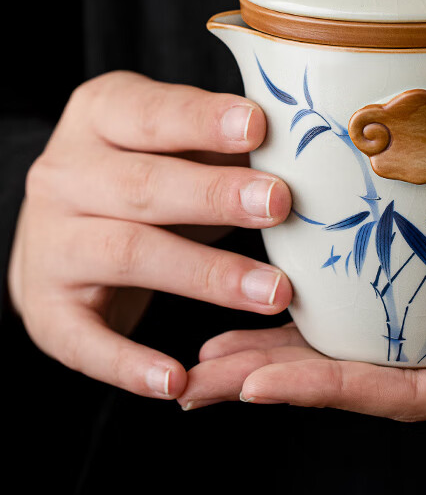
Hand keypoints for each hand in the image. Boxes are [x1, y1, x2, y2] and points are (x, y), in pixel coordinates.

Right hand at [8, 71, 293, 399]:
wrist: (58, 234)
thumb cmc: (145, 175)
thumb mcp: (175, 143)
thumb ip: (224, 140)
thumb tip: (308, 140)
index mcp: (99, 116)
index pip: (151, 114)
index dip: (203, 120)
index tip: (259, 126)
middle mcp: (63, 175)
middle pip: (144, 186)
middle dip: (216, 196)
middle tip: (279, 204)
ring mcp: (51, 243)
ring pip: (130, 255)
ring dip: (205, 276)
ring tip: (273, 292)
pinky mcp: (47, 309)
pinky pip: (86, 342)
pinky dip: (130, 365)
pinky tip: (177, 380)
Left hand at [179, 212, 425, 429]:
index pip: (403, 396)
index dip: (320, 387)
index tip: (244, 384)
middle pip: (376, 385)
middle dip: (286, 380)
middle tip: (200, 375)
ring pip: (390, 356)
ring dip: (311, 353)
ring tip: (234, 348)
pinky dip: (366, 318)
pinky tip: (333, 299)